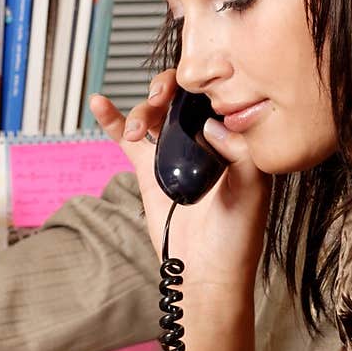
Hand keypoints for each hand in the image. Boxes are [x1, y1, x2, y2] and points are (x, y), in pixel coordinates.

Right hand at [89, 72, 269, 299]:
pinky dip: (112, 120)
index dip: (203, 81)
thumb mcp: (252, 193)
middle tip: (160, 100)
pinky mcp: (149, 170)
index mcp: (233, 140)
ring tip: (135, 128)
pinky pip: (127, 139)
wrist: (207, 273)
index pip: (216, 97)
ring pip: (152, 115)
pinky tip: (100, 103)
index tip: (195, 77)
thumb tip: (212, 124)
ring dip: (139, 110)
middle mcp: (203, 141)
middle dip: (165, 90)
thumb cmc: (237, 238)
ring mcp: (174, 153)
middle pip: (178, 99)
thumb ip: (240, 154)